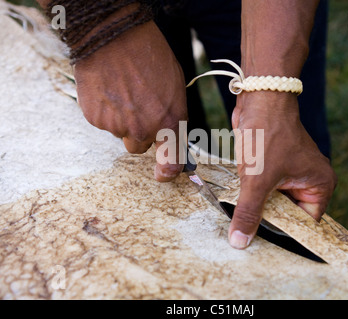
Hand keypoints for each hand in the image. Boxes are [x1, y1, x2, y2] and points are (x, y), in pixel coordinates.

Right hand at [74, 21, 187, 181]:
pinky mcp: (96, 119)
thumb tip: (169, 134)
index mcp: (169, 119)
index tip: (163, 175)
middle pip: (139, 145)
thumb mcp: (174, 85)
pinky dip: (105, 112)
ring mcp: (118, 126)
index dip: (168, 170)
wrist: (113, 36)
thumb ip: (171, 115)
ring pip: (121, 134)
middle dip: (139, 131)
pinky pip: (104, 124)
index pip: (171, 158)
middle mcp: (144, 128)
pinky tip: (108, 91)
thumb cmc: (148, 54)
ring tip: (121, 92)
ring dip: (122, 121)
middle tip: (137, 106)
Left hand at [229, 91, 336, 248]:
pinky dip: (254, 191)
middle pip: (288, 213)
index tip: (262, 239)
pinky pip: (266, 186)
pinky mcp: (276, 164)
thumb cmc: (267, 134)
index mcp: (319, 185)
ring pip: (274, 200)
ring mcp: (292, 172)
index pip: (305, 222)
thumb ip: (249, 211)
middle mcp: (309, 180)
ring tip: (242, 210)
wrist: (259, 99)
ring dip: (258, 203)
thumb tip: (240, 242)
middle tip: (247, 229)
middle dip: (267, 218)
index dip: (284, 231)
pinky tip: (240, 195)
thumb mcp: (258, 179)